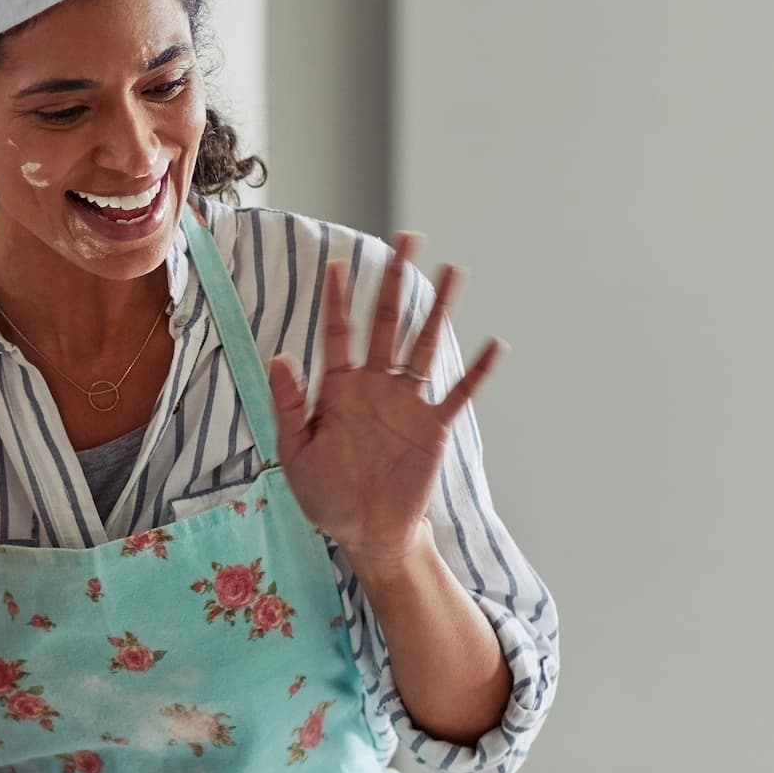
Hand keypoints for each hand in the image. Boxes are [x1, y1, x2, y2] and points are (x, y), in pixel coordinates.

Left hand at [267, 234, 503, 564]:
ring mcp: (407, 404)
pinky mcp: (433, 428)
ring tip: (453, 270)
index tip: (338, 265)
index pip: (339, 334)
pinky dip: (476, 372)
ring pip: (424, 345)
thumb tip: (279, 356)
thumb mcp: (296, 453)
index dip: (339, 300)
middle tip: (406, 239)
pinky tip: (494, 344)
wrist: (367, 533)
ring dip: (438, 309)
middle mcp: (375, 387)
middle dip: (394, 282)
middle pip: (386, 323)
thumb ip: (289, 405)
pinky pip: (458, 394)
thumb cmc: (327, 495)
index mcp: (339, 390)